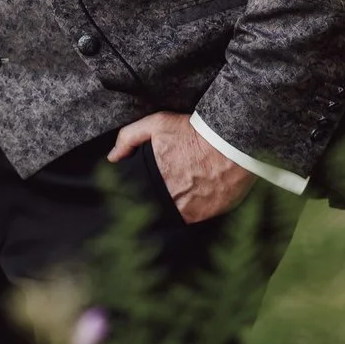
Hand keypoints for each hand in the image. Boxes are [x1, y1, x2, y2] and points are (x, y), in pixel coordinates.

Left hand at [110, 112, 252, 222]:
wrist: (231, 143)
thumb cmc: (194, 132)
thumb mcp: (157, 124)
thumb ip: (129, 137)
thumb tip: (112, 157)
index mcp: (153, 178)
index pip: (136, 194)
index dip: (138, 193)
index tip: (141, 189)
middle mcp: (168, 197)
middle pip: (153, 206)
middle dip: (156, 200)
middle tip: (168, 188)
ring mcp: (187, 209)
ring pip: (172, 214)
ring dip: (174, 207)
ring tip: (182, 193)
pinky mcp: (204, 215)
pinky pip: (192, 219)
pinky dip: (192, 211)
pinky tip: (195, 198)